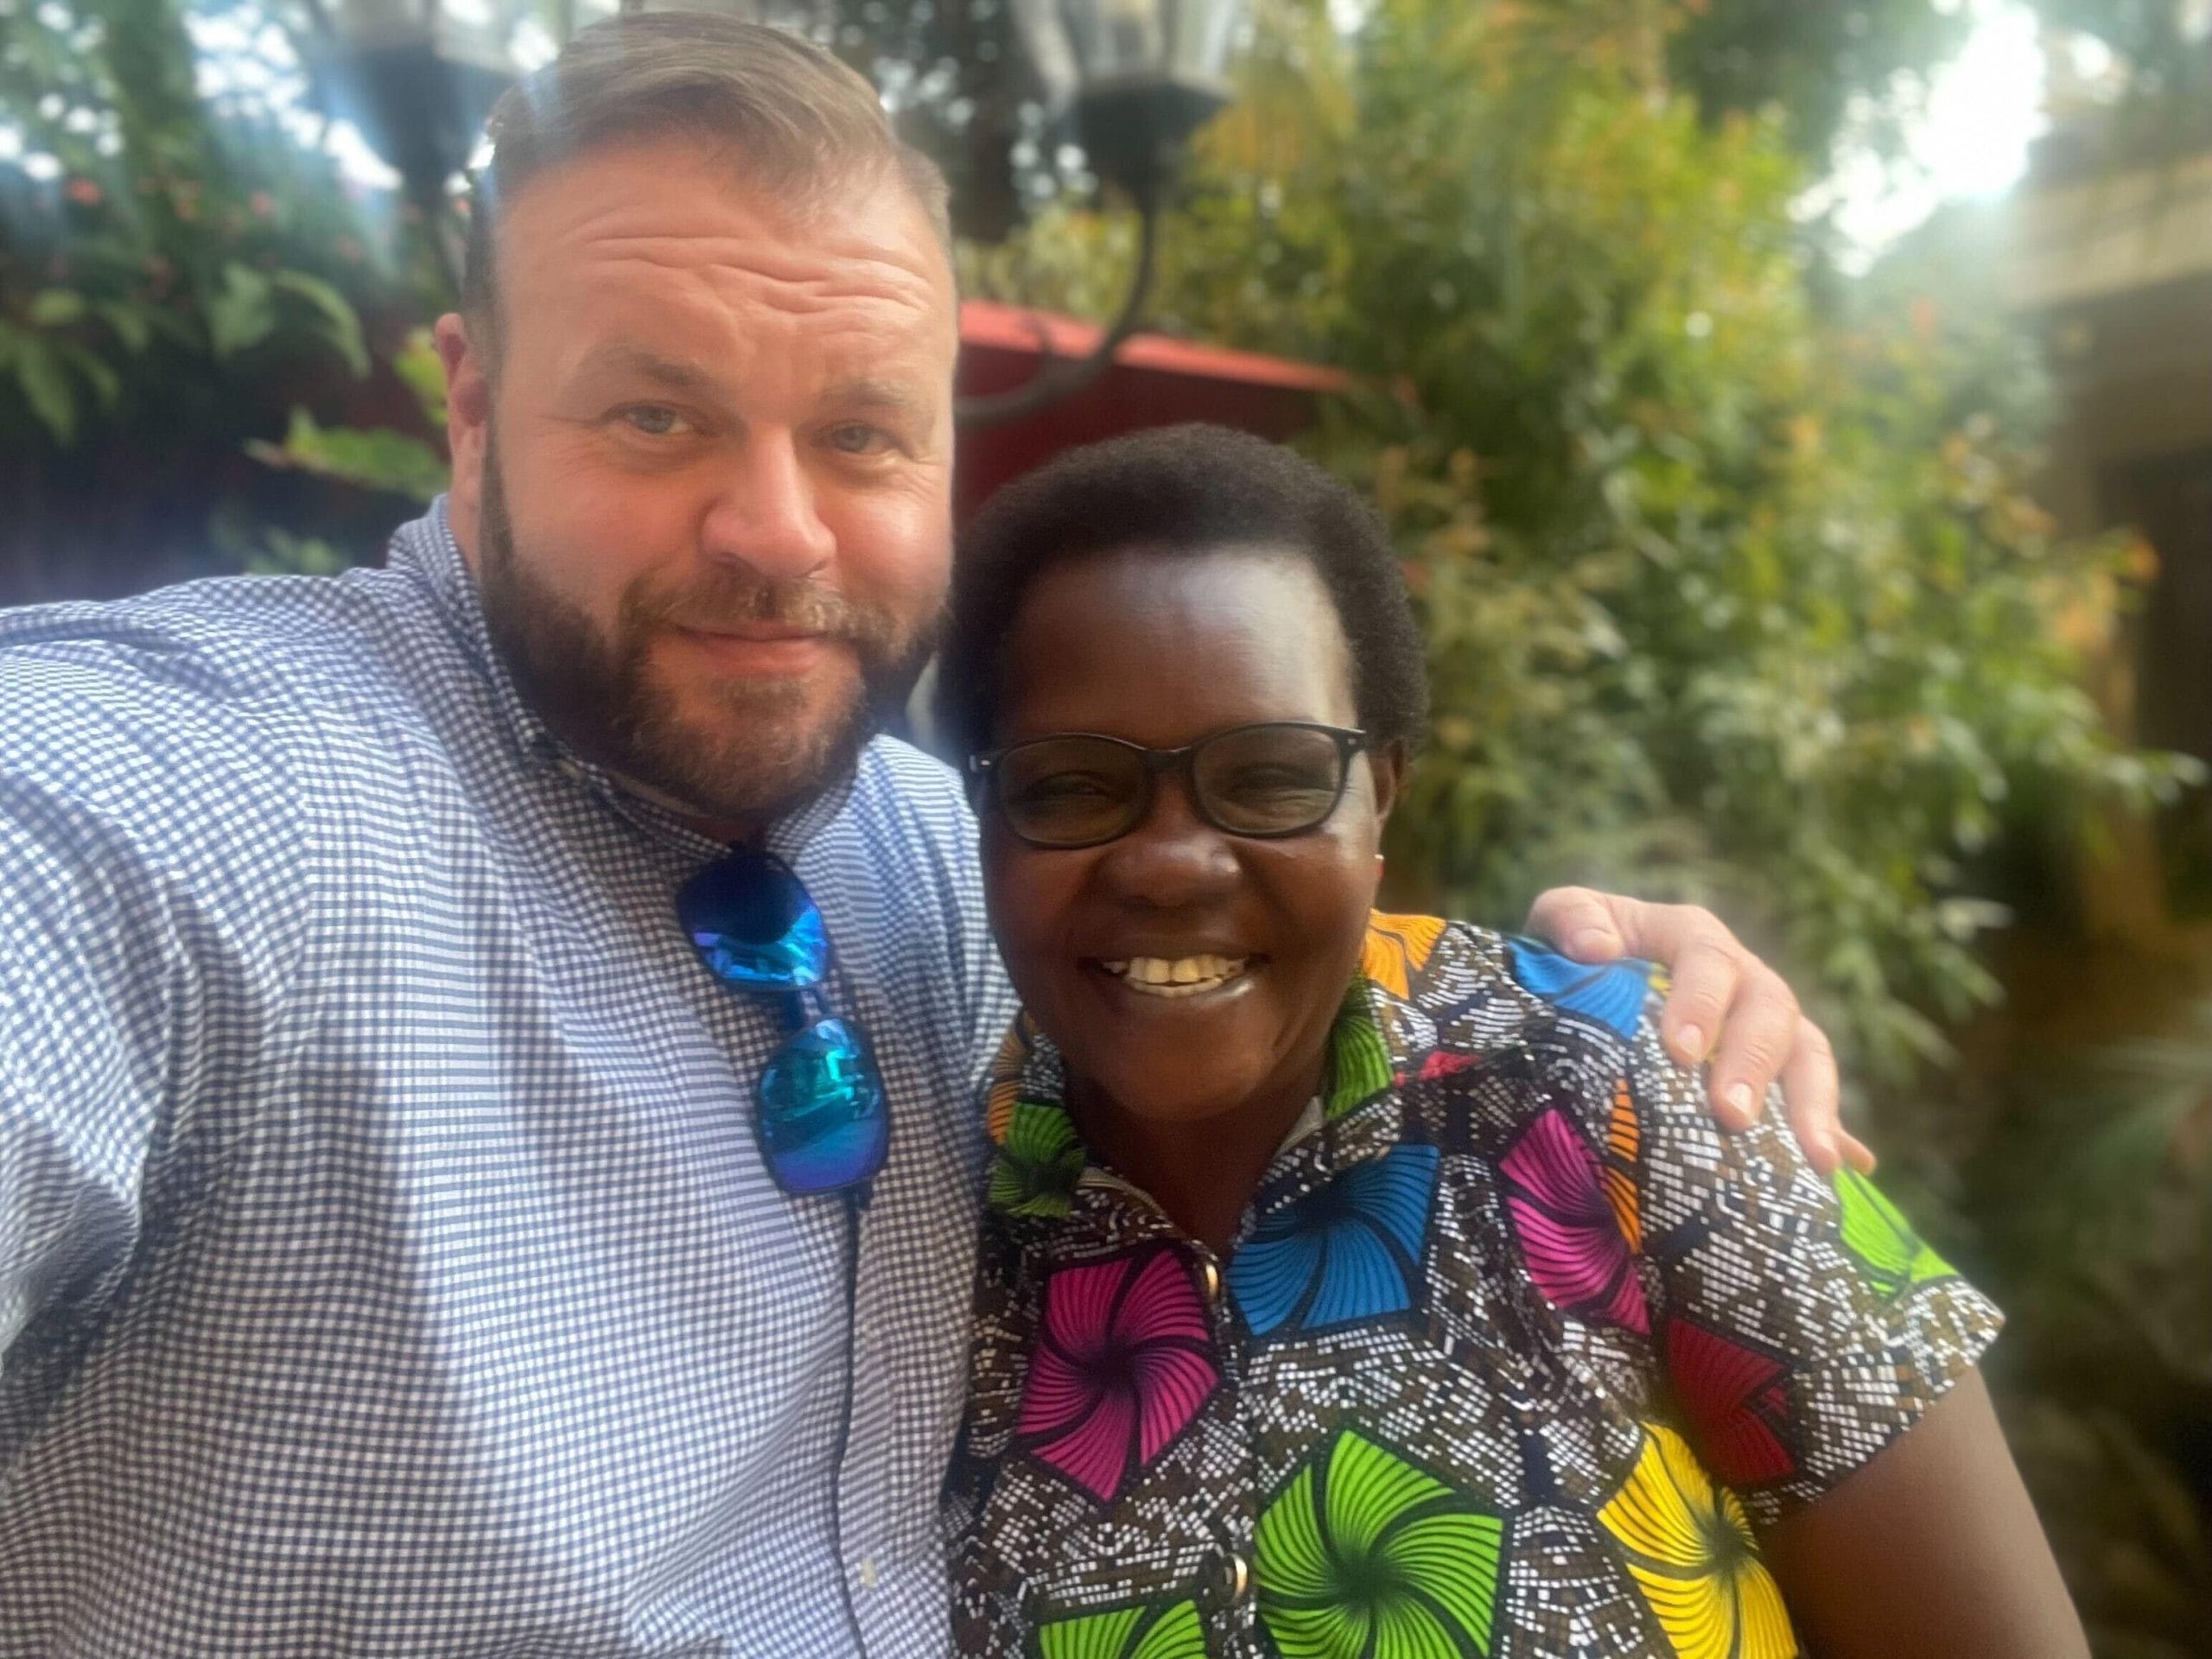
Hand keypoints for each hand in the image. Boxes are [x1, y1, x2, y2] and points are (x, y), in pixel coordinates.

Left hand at [1523, 887, 1874, 1175]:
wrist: (1586, 991)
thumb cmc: (1576, 955)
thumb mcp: (1561, 921)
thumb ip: (1569, 918)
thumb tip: (1596, 947)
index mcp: (1692, 938)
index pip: (1707, 959)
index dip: (1700, 1002)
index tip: (1679, 1052)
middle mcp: (1743, 978)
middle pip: (1769, 1010)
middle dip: (1753, 1064)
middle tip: (1732, 1115)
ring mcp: (1768, 1026)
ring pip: (1807, 1054)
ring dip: (1812, 1104)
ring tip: (1814, 1158)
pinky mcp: (1780, 1073)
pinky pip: (1815, 1099)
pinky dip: (1834, 1132)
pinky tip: (1845, 1167)